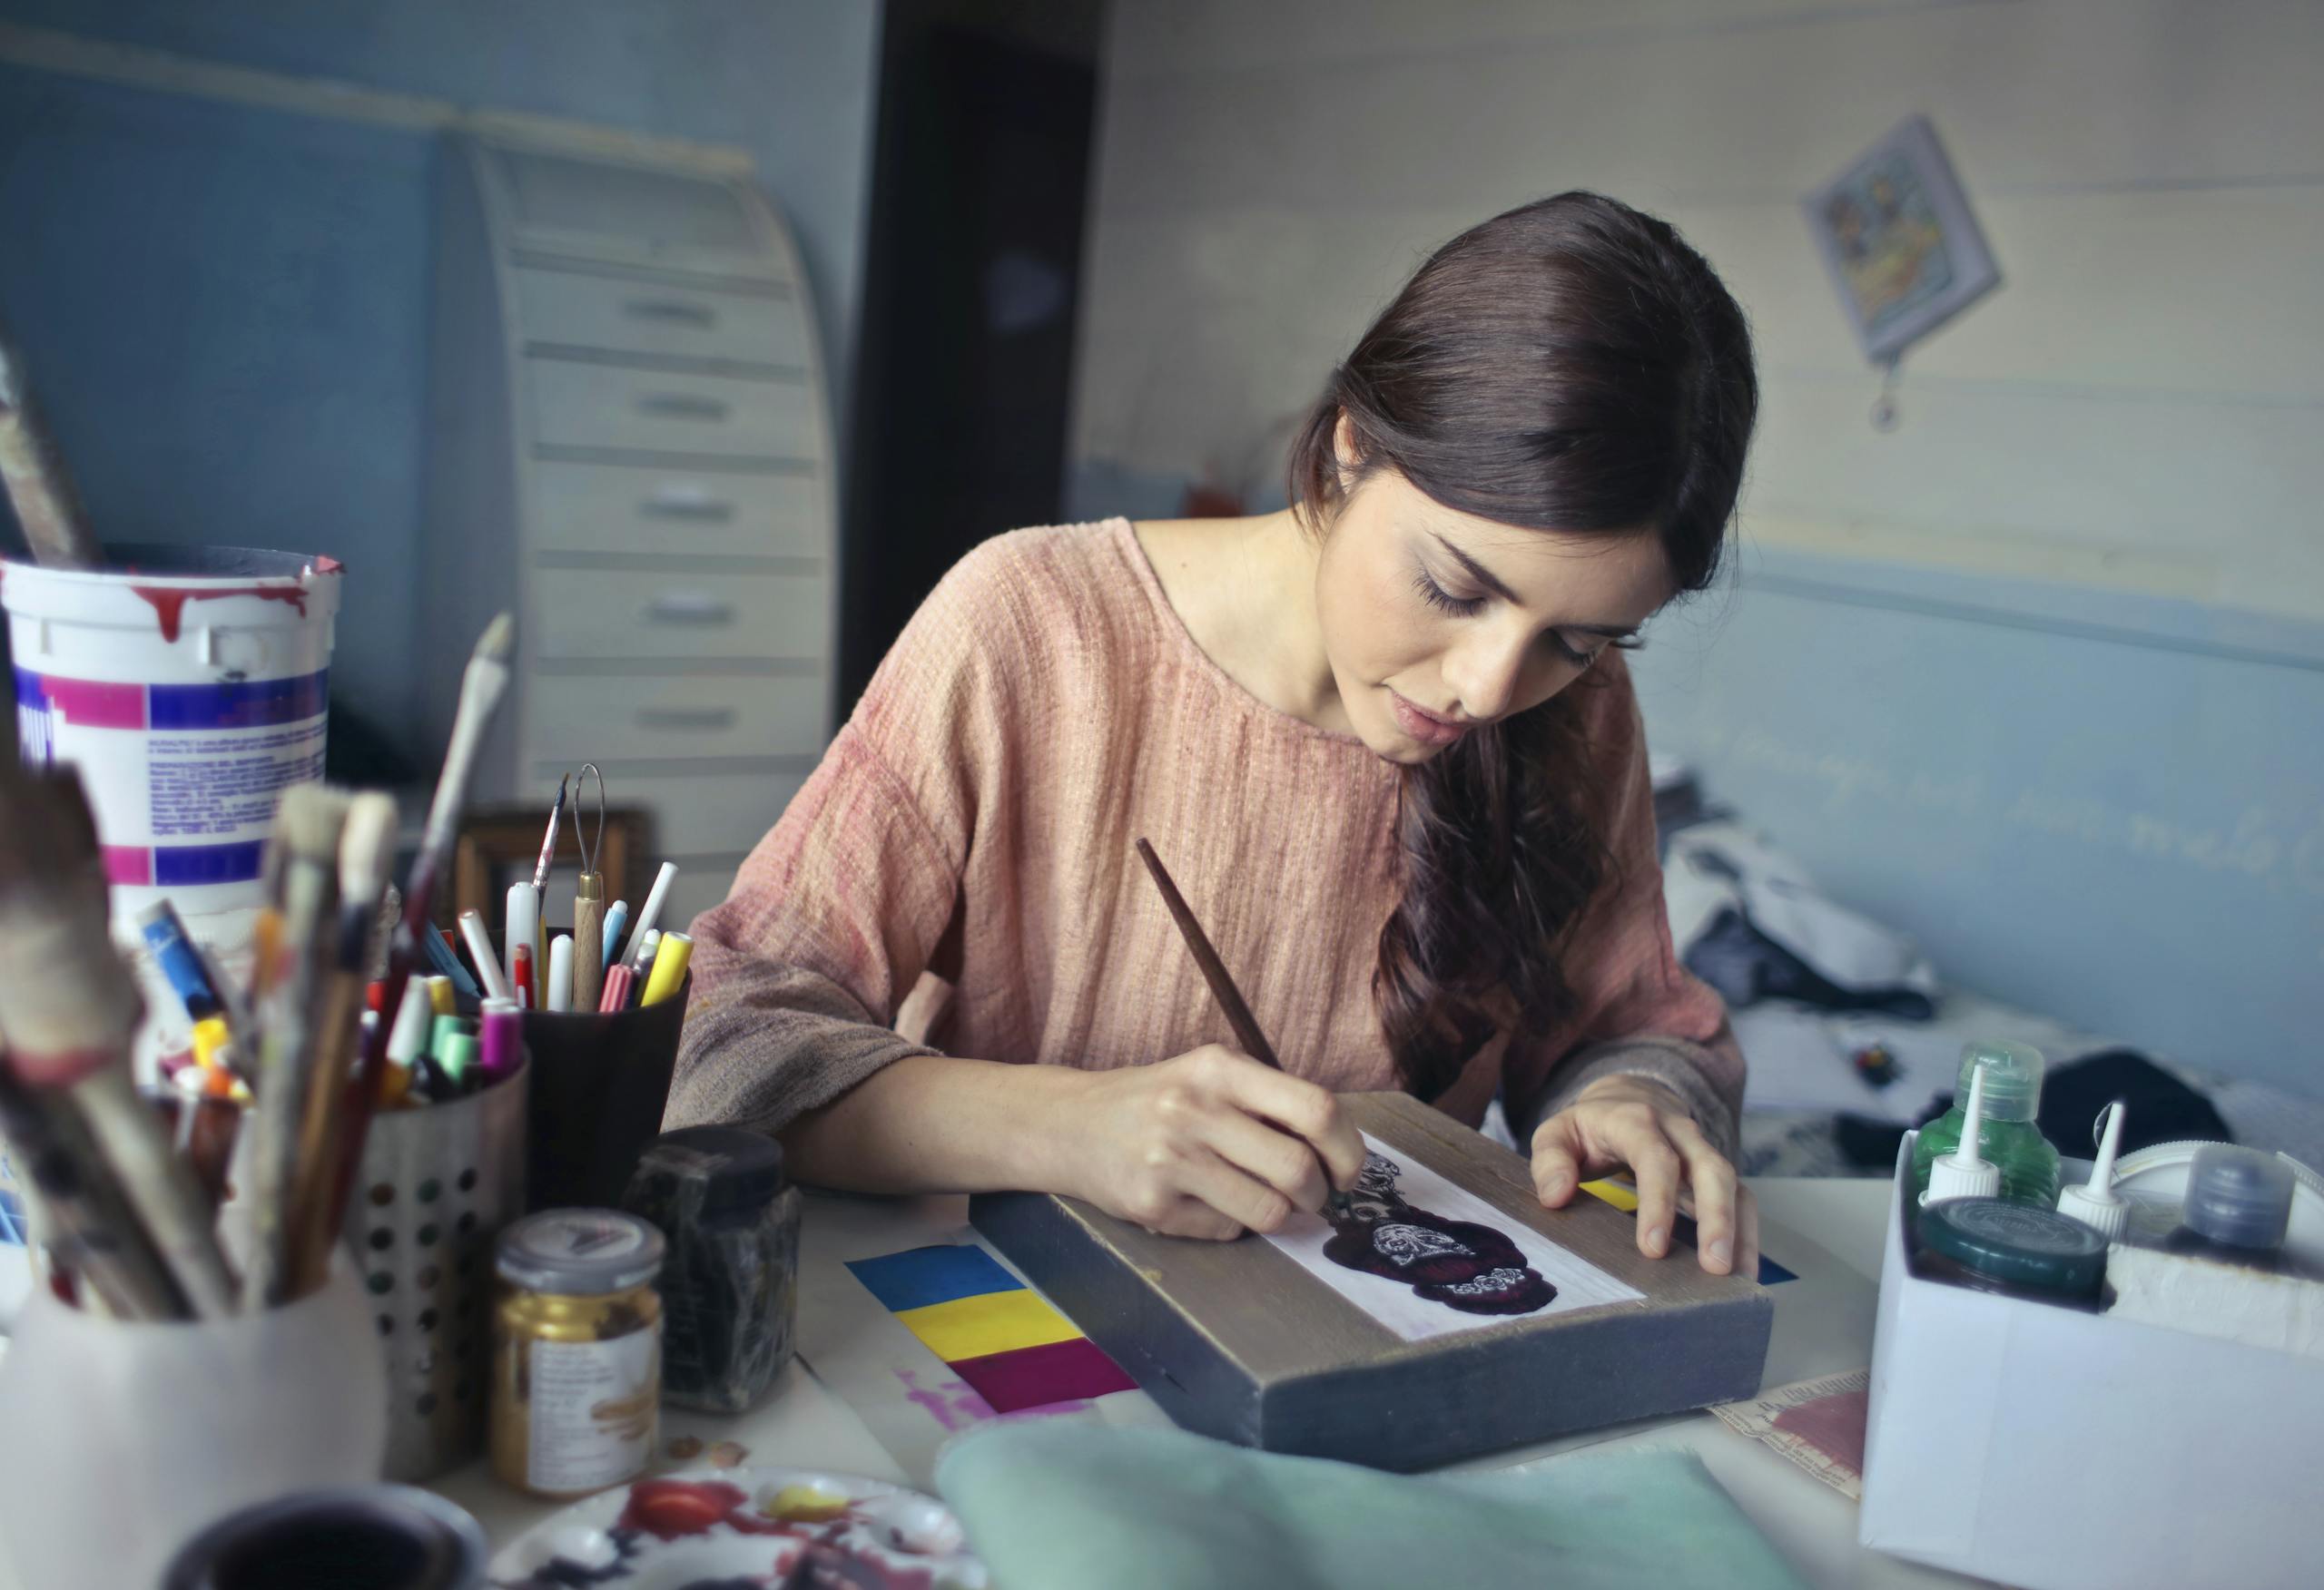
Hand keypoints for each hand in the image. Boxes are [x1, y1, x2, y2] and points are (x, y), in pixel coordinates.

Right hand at [1060, 1045, 1365, 1240]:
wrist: (1068, 1125)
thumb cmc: (1157, 1101)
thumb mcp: (1209, 1076)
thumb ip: (1269, 1102)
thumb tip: (1342, 1153)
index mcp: (1220, 1068)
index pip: (1316, 1108)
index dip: (1348, 1149)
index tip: (1348, 1171)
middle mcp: (1194, 1108)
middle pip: (1298, 1169)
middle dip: (1319, 1196)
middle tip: (1313, 1198)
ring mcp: (1170, 1159)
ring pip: (1269, 1210)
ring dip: (1281, 1215)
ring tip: (1265, 1202)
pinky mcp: (1151, 1204)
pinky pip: (1226, 1230)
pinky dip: (1231, 1223)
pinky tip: (1207, 1202)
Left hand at [1528, 1075, 1757, 1276]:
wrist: (1629, 1096)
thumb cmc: (1589, 1126)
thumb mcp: (1556, 1133)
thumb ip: (1550, 1161)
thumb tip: (1556, 1197)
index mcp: (1636, 1120)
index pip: (1655, 1158)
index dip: (1658, 1202)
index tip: (1653, 1249)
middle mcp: (1679, 1132)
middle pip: (1710, 1169)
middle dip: (1717, 1218)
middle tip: (1714, 1267)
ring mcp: (1703, 1151)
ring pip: (1734, 1185)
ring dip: (1740, 1231)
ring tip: (1738, 1279)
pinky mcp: (1716, 1173)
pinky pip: (1742, 1199)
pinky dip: (1748, 1234)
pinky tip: (1744, 1271)